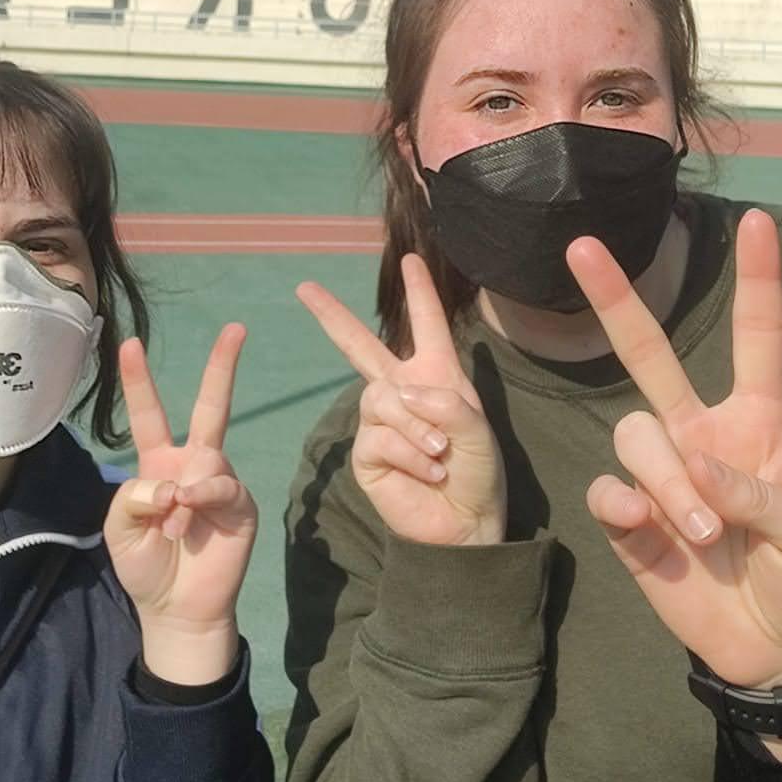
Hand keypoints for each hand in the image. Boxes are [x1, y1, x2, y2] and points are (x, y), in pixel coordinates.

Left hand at [103, 325, 256, 686]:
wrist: (177, 610)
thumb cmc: (146, 565)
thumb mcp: (119, 527)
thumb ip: (135, 494)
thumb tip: (174, 482)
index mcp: (158, 463)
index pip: (149, 413)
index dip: (138, 379)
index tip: (128, 342)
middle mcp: (192, 464)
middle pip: (209, 407)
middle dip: (222, 367)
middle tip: (235, 328)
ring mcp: (219, 482)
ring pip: (206, 456)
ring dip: (182, 493)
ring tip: (172, 527)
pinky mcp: (240, 504)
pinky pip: (222, 485)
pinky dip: (201, 498)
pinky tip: (188, 517)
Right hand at [298, 255, 505, 546]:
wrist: (464, 522)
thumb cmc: (477, 472)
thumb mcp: (475, 429)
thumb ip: (442, 403)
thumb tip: (397, 395)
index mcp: (436, 376)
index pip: (426, 324)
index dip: (420, 292)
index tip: (411, 258)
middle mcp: (403, 392)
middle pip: (360, 346)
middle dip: (332, 316)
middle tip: (305, 288)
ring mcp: (379, 422)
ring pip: (381, 399)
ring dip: (415, 426)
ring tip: (439, 453)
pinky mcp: (367, 453)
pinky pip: (378, 437)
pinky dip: (408, 452)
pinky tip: (428, 470)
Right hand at [577, 210, 781, 740]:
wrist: (779, 654)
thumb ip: (761, 493)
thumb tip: (698, 467)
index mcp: (758, 424)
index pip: (758, 339)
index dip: (758, 281)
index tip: (757, 220)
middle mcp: (701, 436)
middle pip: (650, 356)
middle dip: (616, 301)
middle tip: (583, 246)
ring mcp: (663, 477)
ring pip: (634, 436)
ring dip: (667, 479)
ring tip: (703, 533)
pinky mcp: (631, 523)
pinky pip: (608, 492)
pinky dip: (627, 505)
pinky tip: (649, 529)